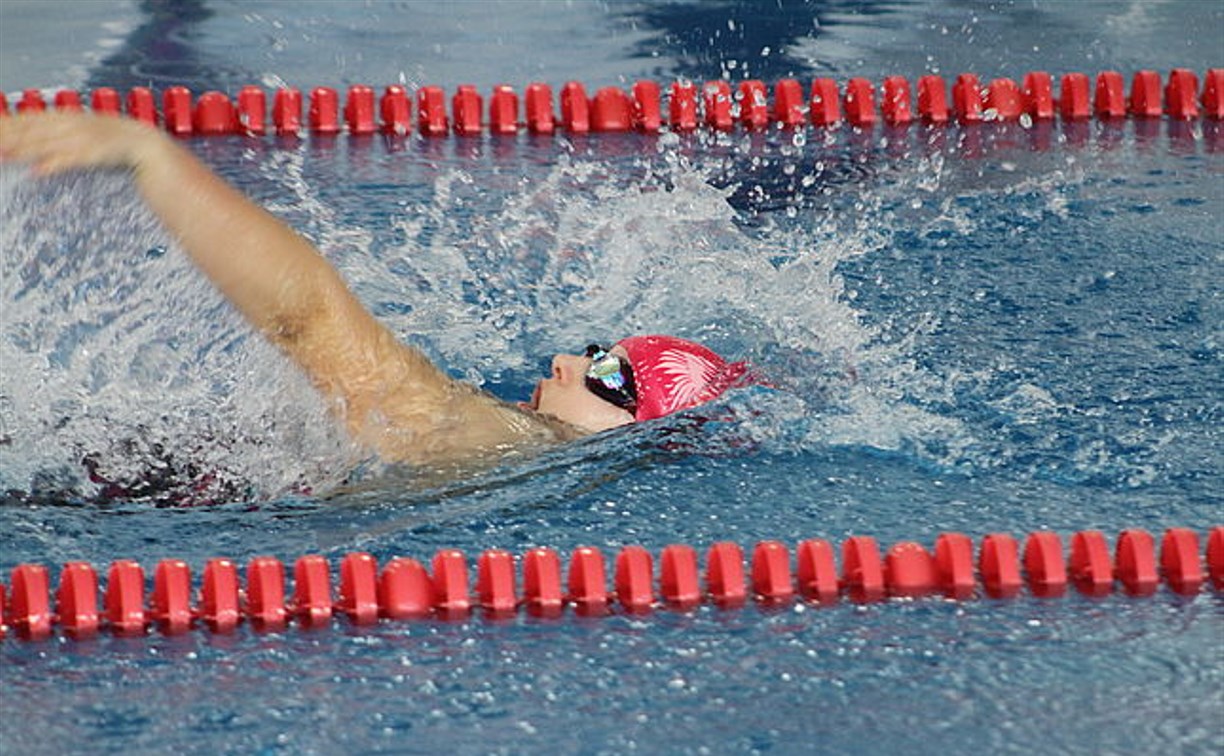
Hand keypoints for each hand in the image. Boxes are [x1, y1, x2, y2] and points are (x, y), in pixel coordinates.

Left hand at [0, 111, 168, 176]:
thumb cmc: (116, 143)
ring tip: (2, 155)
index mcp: (69, 117)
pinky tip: (37, 173)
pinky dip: (53, 166)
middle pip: (33, 130)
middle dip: (9, 136)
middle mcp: (72, 125)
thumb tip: (40, 154)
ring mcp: (82, 139)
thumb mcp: (87, 133)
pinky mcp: (94, 154)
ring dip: (23, 150)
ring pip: (45, 144)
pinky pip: (70, 161)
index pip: (31, 118)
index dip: (9, 123)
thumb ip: (63, 141)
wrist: (147, 145)